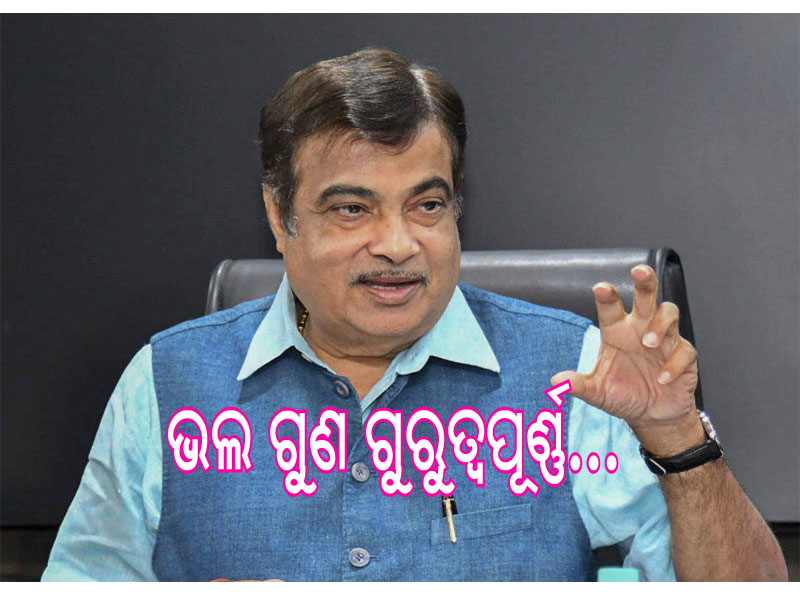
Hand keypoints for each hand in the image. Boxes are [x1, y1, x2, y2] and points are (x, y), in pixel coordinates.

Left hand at [551, 264, 703, 452]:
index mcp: (616, 332)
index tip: (600, 288)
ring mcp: (665, 341)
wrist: (652, 416)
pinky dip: (673, 363)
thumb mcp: (597, 393)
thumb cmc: (623, 396)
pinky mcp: (684, 356)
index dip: (607, 297)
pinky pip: (684, 350)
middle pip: (646, 297)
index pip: (610, 308)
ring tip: (648, 343)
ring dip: (659, 324)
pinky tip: (662, 378)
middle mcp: (640, 330)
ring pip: (669, 313)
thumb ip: (579, 386)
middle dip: (645, 281)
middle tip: (639, 271)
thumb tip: (555, 381)